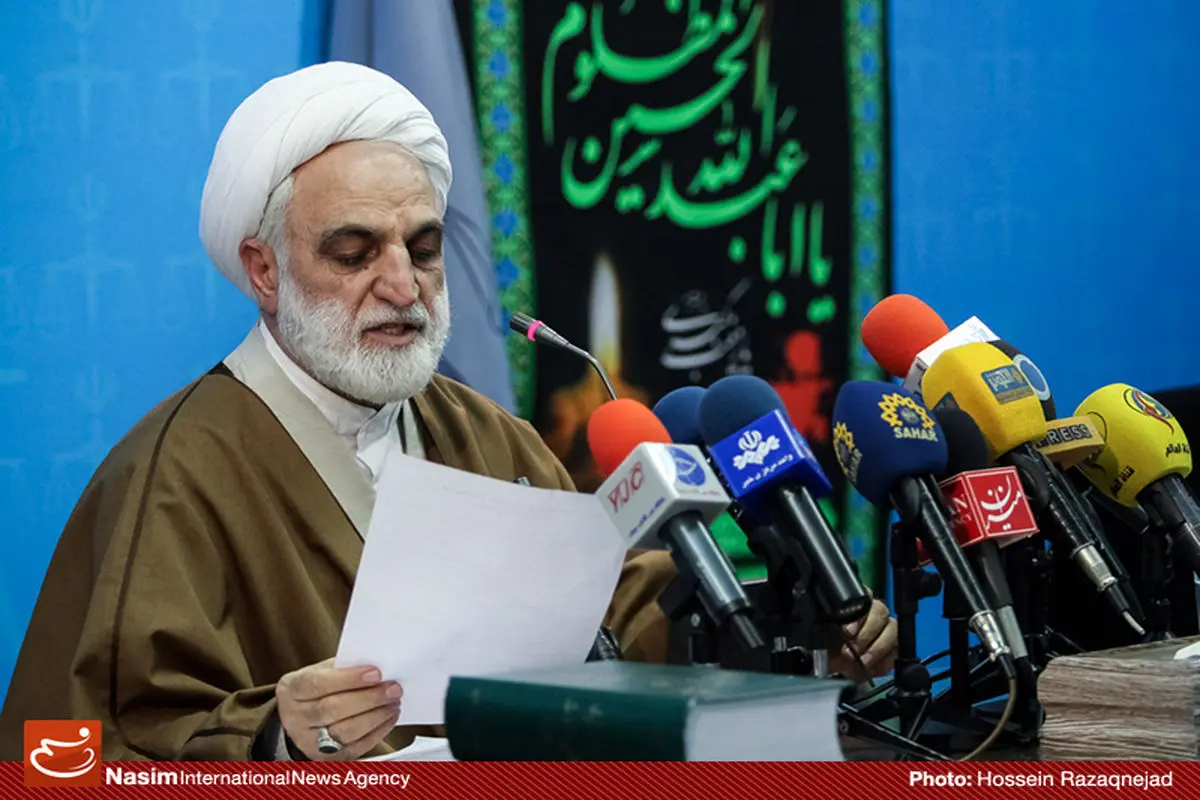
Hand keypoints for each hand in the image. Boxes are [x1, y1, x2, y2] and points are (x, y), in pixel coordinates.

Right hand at [275, 658, 401, 760]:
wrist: (299, 718)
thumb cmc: (316, 689)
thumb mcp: (320, 671)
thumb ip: (343, 666)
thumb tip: (378, 664)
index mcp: (292, 690)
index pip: (317, 684)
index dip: (348, 679)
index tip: (376, 672)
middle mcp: (296, 718)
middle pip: (332, 710)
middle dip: (369, 698)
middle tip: (393, 688)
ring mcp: (309, 742)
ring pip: (345, 732)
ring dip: (376, 716)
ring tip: (394, 702)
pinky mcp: (326, 758)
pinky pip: (355, 747)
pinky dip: (377, 731)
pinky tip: (389, 717)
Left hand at [828, 599, 896, 681]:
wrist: (835, 670)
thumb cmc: (828, 647)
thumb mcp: (822, 634)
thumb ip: (825, 626)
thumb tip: (825, 627)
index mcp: (854, 604)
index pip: (864, 596)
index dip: (858, 614)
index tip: (847, 630)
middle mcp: (873, 612)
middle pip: (881, 611)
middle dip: (867, 632)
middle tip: (853, 648)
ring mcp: (886, 629)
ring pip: (893, 629)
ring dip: (877, 648)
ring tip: (862, 661)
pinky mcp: (894, 649)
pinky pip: (897, 651)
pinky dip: (884, 662)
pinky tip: (870, 668)